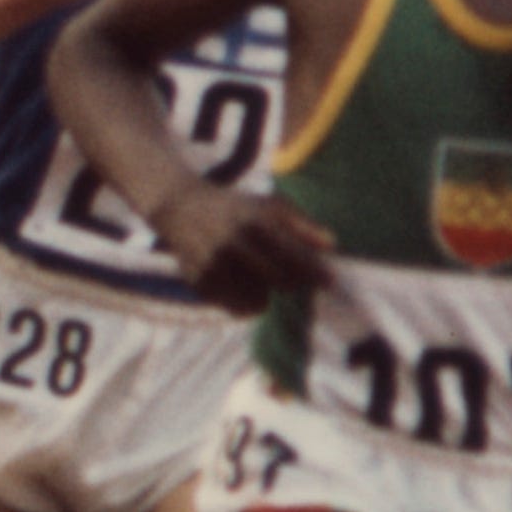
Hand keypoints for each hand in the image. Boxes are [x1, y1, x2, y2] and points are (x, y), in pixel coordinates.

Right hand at [154, 186, 333, 314]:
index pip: (293, 254)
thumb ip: (302, 224)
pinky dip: (244, 305)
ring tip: (264, 284)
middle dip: (292, 283)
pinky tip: (245, 293)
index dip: (315, 271)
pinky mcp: (197, 279)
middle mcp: (232, 242)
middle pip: (278, 279)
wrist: (179, 205)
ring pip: (255, 300)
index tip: (331, 282)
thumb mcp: (270, 205)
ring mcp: (212, 263)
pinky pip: (232, 306)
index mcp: (254, 221)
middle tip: (293, 281)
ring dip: (266, 296)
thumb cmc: (237, 207)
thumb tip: (332, 245)